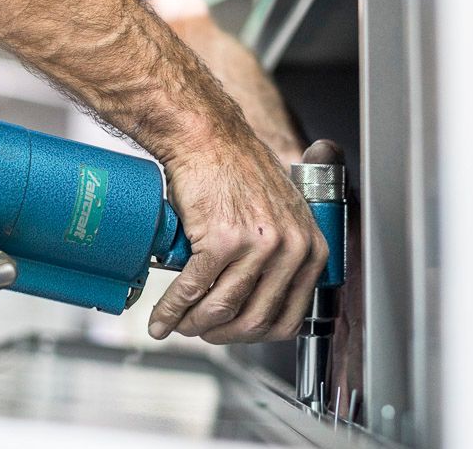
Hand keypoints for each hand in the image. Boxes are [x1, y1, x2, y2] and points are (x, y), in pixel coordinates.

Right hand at [147, 139, 328, 343]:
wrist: (208, 138)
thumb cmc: (238, 171)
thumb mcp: (283, 216)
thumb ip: (283, 257)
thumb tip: (262, 300)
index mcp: (311, 248)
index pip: (288, 317)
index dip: (254, 334)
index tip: (232, 334)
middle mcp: (291, 248)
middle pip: (254, 319)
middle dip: (221, 334)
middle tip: (200, 332)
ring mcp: (258, 244)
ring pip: (222, 308)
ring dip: (193, 324)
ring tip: (178, 325)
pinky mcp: (222, 239)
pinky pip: (193, 288)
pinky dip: (172, 308)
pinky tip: (161, 317)